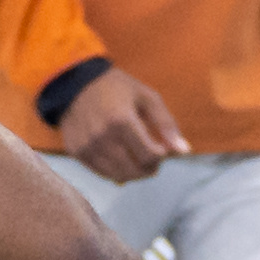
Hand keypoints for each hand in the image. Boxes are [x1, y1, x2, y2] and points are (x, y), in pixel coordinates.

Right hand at [58, 66, 188, 183]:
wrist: (74, 83)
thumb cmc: (117, 89)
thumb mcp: (146, 97)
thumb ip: (166, 124)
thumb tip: (184, 151)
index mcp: (122, 120)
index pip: (150, 156)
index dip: (161, 157)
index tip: (160, 148)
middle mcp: (102, 136)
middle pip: (135, 170)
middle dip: (150, 168)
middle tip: (152, 158)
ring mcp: (88, 146)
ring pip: (118, 176)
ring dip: (134, 173)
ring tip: (138, 160)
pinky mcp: (76, 152)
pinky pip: (102, 173)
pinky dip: (116, 171)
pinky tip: (120, 159)